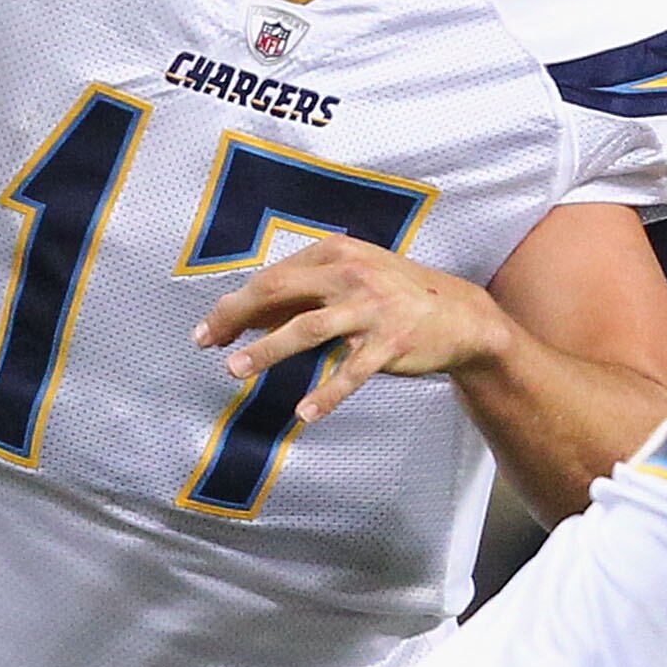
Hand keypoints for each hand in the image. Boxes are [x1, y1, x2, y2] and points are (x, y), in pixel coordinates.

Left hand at [193, 235, 512, 426]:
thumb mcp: (350, 279)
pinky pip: (352, 372)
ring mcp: (372, 308)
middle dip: (237, 317)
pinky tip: (304, 413)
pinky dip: (327, 393)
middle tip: (207, 343)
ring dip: (268, 350)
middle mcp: (350, 274)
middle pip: (280, 292)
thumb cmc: (393, 295)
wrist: (459, 315)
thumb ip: (302, 292)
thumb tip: (245, 316)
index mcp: (335, 253)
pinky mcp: (391, 343)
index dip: (236, 303)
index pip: (274, 277)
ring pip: (308, 329)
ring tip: (236, 370)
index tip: (210, 329)